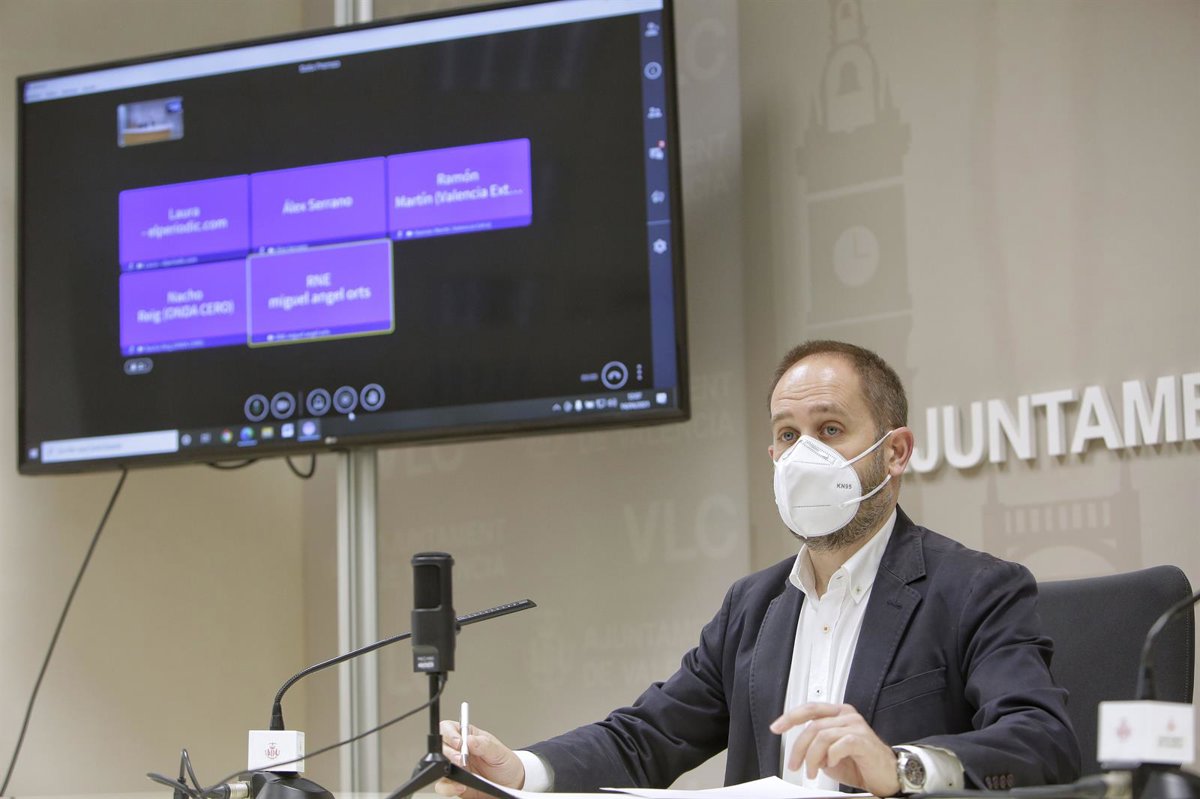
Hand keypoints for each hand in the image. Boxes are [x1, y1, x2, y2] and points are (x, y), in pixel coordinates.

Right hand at [434, 720, 525, 798]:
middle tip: (461, 759)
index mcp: (467, 736)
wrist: (510, 784)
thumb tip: (468, 739)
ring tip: (462, 771)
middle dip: (449, 753)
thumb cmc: (504, 763)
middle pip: (440, 747)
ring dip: (446, 769)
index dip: (449, 734)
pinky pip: (442, 786)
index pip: (449, 728)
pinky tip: (461, 786)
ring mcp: (455, 768)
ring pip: (437, 766)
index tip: (459, 742)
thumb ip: (484, 745)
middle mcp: (458, 751)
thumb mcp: (499, 751)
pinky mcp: (454, 783)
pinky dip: (448, 787)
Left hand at [770, 703, 899, 795]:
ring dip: (812, 757)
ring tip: (813, 771)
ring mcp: (856, 726)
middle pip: (812, 726)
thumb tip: (800, 751)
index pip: (809, 709)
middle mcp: (846, 715)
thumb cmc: (860, 763)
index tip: (776, 727)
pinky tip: (831, 764)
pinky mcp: (862, 740)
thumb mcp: (830, 754)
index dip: (790, 717)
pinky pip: (838, 744)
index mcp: (838, 713)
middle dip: (798, 748)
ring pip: (822, 736)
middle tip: (794, 765)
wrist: (886, 775)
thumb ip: (816, 746)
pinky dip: (830, 757)